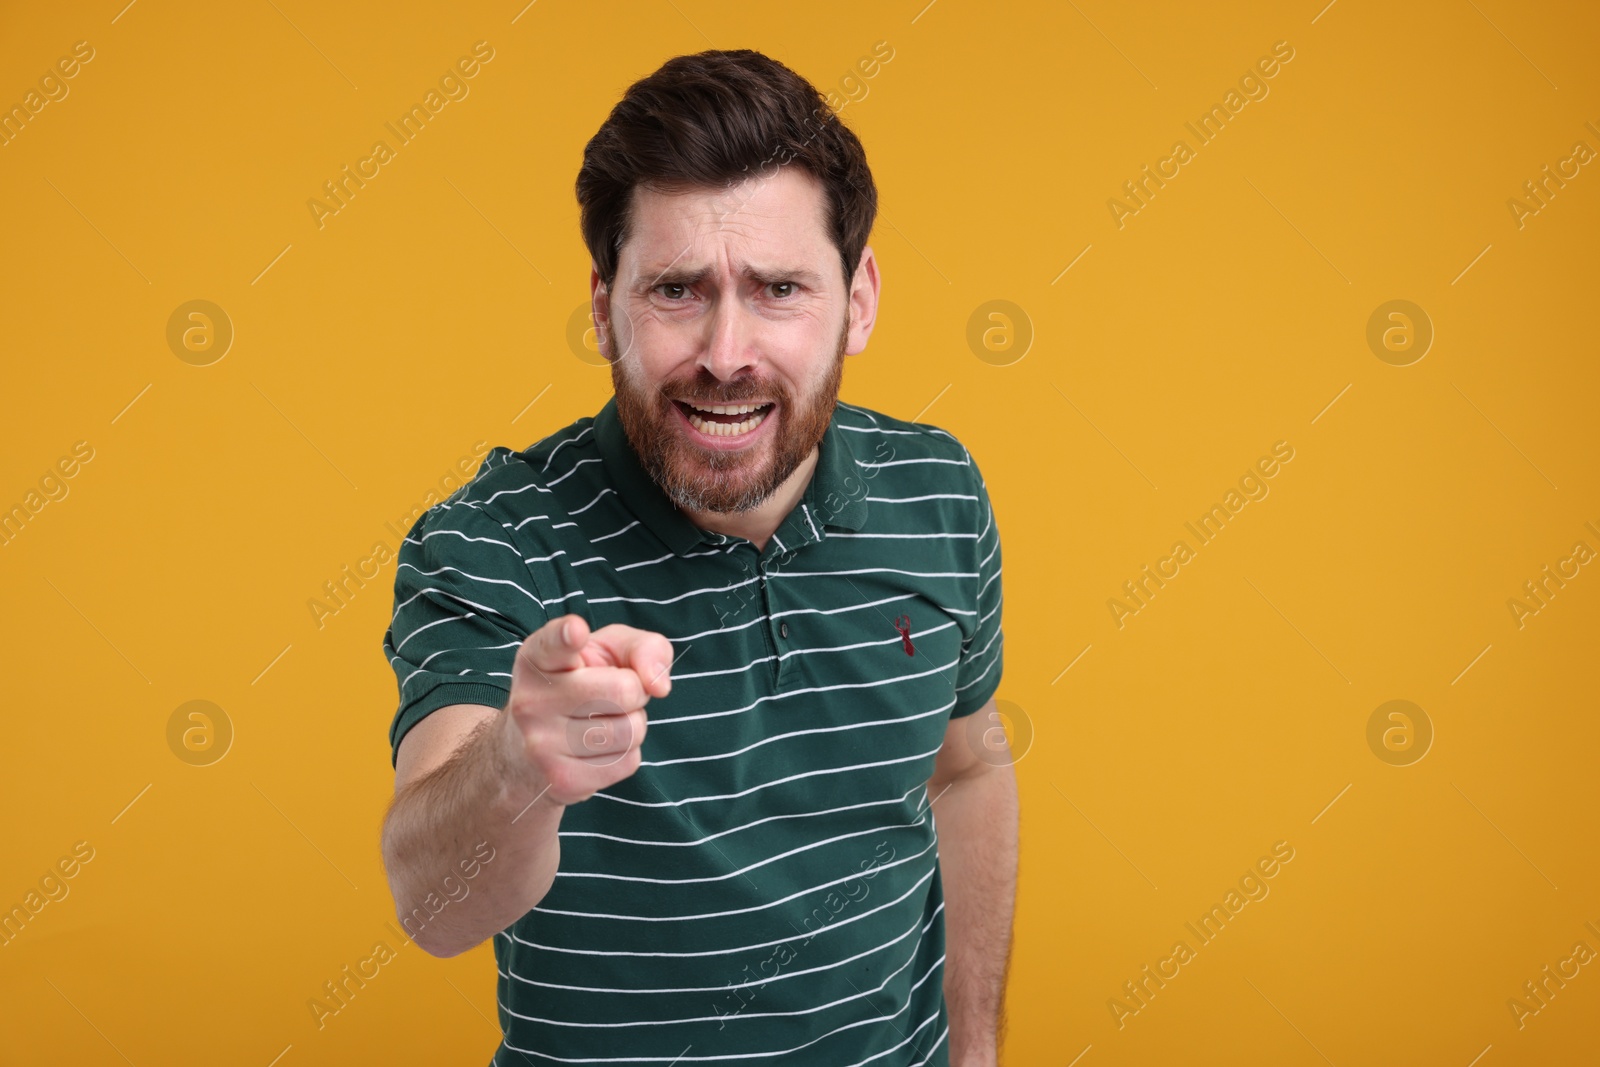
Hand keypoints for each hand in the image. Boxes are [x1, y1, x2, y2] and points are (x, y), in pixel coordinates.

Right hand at [504, 613, 673, 806]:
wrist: (526, 753)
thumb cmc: (578, 686)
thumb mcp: (605, 651)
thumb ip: (642, 647)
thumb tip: (658, 684)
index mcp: (537, 658)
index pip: (553, 644)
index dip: (567, 636)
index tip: (576, 631)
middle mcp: (532, 700)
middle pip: (624, 690)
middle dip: (635, 691)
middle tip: (613, 695)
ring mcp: (542, 744)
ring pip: (631, 730)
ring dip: (632, 724)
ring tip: (602, 721)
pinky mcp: (561, 780)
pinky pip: (628, 762)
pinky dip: (625, 754)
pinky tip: (596, 749)